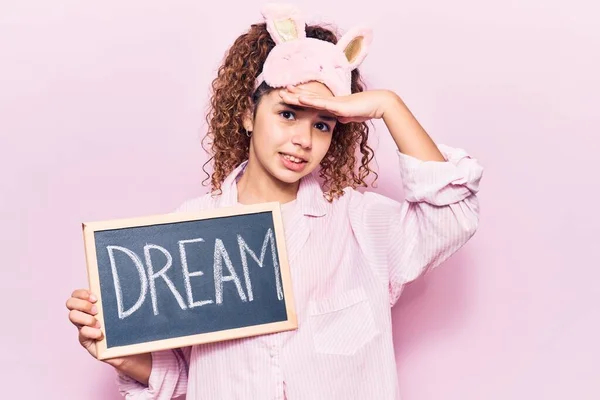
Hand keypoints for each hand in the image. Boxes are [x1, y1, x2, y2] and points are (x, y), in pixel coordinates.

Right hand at [66, 289, 124, 367]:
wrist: (125, 347)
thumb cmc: (124, 326)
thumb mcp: (120, 311)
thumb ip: (117, 300)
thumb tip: (122, 286)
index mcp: (90, 305)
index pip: (77, 294)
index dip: (82, 293)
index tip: (95, 298)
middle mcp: (84, 314)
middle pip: (70, 303)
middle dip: (83, 305)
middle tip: (96, 311)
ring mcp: (82, 327)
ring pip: (72, 316)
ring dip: (86, 318)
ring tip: (99, 324)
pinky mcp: (84, 340)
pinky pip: (82, 332)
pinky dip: (91, 332)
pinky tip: (101, 334)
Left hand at [278, 85, 397, 123]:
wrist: (378, 104)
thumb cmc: (366, 109)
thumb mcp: (351, 116)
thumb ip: (343, 117)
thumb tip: (339, 120)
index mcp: (332, 104)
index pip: (312, 101)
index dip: (300, 98)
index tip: (288, 96)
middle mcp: (330, 100)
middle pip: (308, 96)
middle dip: (293, 94)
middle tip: (279, 90)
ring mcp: (332, 101)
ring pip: (311, 97)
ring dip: (297, 95)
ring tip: (284, 91)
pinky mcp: (337, 105)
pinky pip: (320, 103)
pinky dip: (309, 100)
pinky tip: (300, 98)